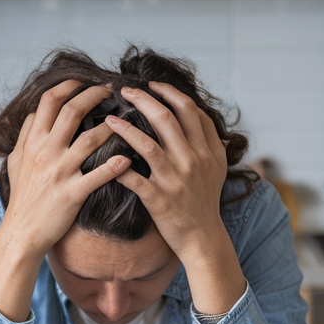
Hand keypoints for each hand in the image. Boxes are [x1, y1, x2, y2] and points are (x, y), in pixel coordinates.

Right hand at [1, 82, 129, 259]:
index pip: (50, 101)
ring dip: (111, 127)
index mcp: (33, 141)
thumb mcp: (15, 161)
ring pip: (89, 140)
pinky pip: (97, 176)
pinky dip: (115, 166)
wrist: (21, 233)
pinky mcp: (72, 193)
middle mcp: (45, 152)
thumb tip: (35, 114)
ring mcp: (59, 172)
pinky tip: (129, 159)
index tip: (86, 81)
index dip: (70, 85)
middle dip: (95, 95)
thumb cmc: (22, 197)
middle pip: (72, 111)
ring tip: (127, 120)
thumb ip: (25, 135)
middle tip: (112, 90)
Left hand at [106, 83, 244, 314]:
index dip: (168, 92)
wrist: (203, 238)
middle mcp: (192, 160)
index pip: (188, 109)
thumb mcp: (217, 166)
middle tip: (124, 90)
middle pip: (166, 118)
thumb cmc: (206, 200)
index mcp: (206, 149)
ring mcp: (175, 180)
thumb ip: (209, 138)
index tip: (152, 85)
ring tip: (109, 118)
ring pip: (147, 144)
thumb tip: (194, 111)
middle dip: (142, 99)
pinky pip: (133, 178)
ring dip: (125, 127)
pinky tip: (106, 157)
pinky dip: (118, 167)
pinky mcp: (159, 199)